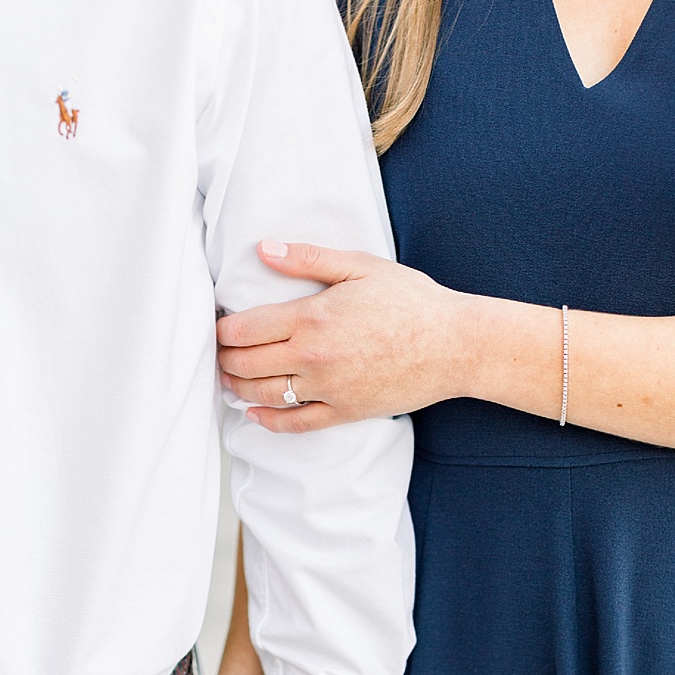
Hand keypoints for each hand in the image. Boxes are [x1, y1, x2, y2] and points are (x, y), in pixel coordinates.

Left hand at [216, 240, 467, 432]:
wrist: (455, 346)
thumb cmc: (413, 302)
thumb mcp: (361, 267)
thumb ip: (308, 258)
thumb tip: (264, 250)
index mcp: (311, 318)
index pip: (242, 328)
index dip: (221, 328)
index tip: (218, 324)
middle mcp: (312, 357)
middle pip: (244, 363)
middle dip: (224, 357)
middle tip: (219, 351)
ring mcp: (328, 389)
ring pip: (262, 395)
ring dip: (237, 387)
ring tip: (230, 378)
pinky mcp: (345, 411)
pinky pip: (295, 424)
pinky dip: (268, 422)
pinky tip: (254, 415)